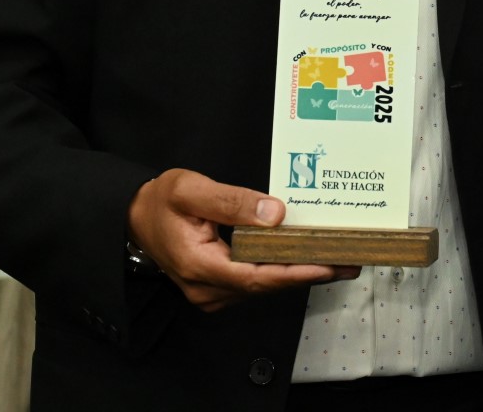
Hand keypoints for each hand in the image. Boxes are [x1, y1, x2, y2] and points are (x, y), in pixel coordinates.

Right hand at [127, 168, 358, 311]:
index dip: (295, 272)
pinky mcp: (218, 287)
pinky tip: (304, 257)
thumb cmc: (160, 202)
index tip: (328, 264)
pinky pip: (255, 282)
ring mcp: (212, 291)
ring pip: (263, 287)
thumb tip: (274, 213)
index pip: (257, 277)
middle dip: (308, 273)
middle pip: (266, 285)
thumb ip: (232, 201)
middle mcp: (207, 288)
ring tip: (335, 257)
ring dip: (298, 273)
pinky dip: (281, 271)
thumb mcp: (191, 190)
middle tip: (348, 259)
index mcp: (199, 265)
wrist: (134, 218)